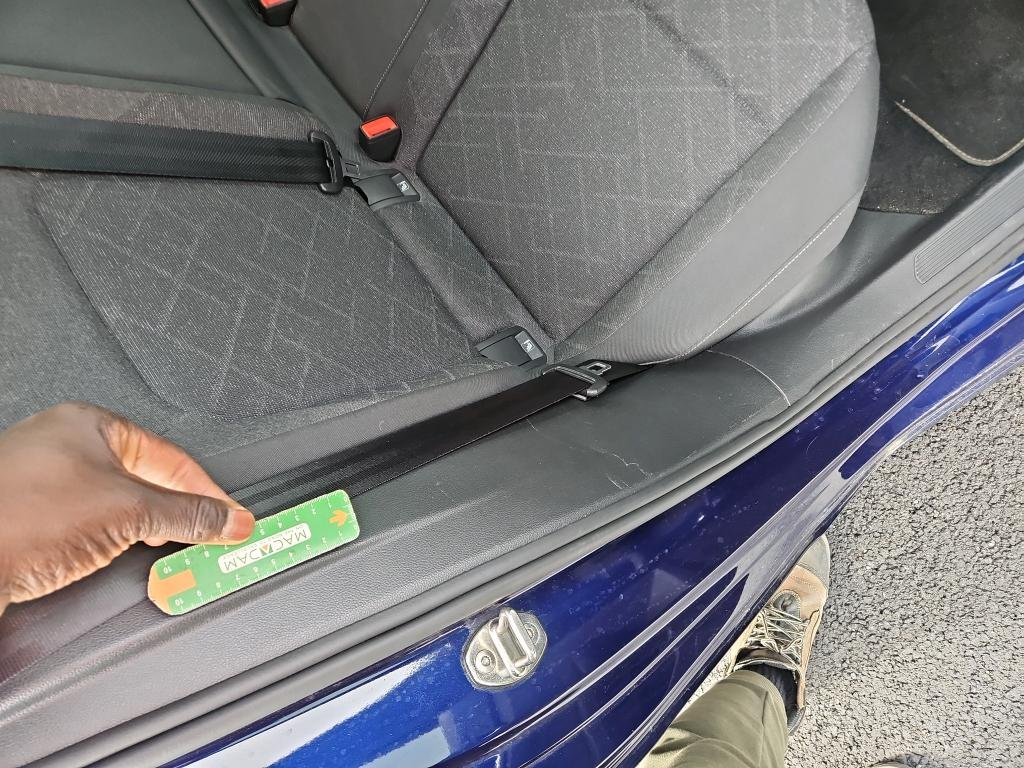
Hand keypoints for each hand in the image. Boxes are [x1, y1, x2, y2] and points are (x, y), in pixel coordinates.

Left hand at [0, 402, 254, 614]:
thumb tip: (226, 518)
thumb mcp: (129, 511)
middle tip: (208, 536)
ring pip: (117, 504)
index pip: (171, 457)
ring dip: (146, 529)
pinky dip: (113, 541)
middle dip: (179, 511)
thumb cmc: (19, 518)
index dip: (208, 491)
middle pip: (146, 479)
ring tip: (168, 548)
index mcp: (90, 423)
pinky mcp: (28, 517)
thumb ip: (188, 514)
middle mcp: (64, 445)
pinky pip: (89, 524)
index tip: (231, 518)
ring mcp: (43, 481)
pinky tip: (118, 556)